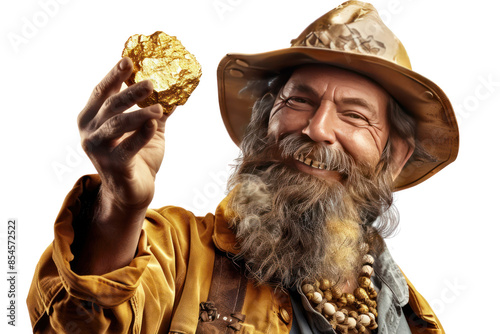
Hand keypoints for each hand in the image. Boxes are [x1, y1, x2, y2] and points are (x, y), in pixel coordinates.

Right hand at [78, 57, 166, 213]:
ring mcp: (98, 150)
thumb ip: (154, 110)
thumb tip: (175, 89)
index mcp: (92, 119)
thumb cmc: (138, 158)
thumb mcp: (146, 130)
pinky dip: (141, 134)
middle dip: (130, 91)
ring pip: (117, 124)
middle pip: (110, 105)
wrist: (132, 192)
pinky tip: (154, 124)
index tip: (129, 61)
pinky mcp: (113, 165)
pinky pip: (128, 147)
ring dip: (139, 113)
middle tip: (150, 82)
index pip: (102, 92)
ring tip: (158, 107)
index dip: (114, 75)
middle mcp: (90, 132)